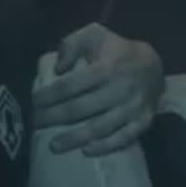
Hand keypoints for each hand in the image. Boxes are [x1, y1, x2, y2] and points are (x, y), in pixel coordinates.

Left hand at [32, 23, 164, 156]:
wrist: (153, 65)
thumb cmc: (116, 50)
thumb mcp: (94, 35)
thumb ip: (72, 44)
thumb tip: (58, 69)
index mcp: (107, 67)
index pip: (71, 85)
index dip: (48, 96)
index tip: (32, 103)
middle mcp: (121, 88)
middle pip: (80, 108)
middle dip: (53, 118)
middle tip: (34, 124)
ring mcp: (133, 107)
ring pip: (100, 127)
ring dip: (74, 138)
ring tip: (53, 146)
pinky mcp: (143, 121)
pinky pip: (123, 138)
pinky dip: (105, 146)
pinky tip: (86, 151)